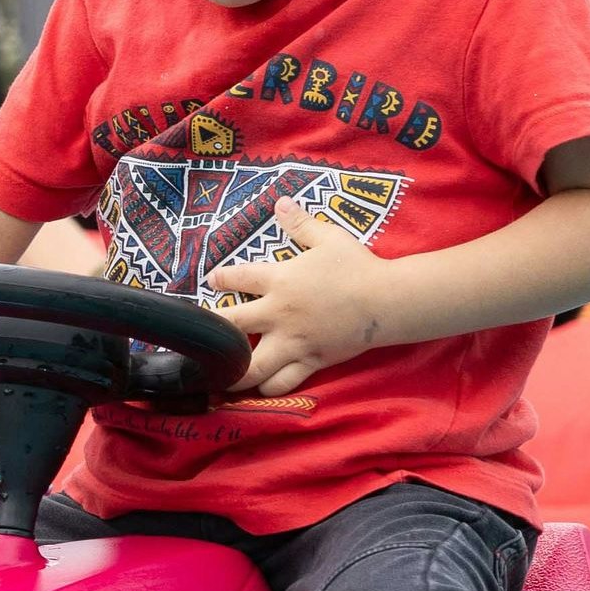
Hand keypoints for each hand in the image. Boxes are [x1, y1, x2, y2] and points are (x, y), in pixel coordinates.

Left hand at [204, 201, 398, 396]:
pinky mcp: (310, 362)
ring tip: (219, 376)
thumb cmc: (357, 266)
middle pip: (230, 327)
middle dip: (211, 332)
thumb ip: (300, 223)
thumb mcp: (329, 238)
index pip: (237, 279)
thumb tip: (280, 202)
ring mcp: (293, 342)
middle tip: (202, 336)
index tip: (213, 281)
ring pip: (251, 367)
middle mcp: (278, 315)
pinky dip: (268, 388)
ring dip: (232, 373)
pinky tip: (258, 388)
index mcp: (280, 281)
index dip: (220, 280)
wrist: (387, 301)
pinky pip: (282, 383)